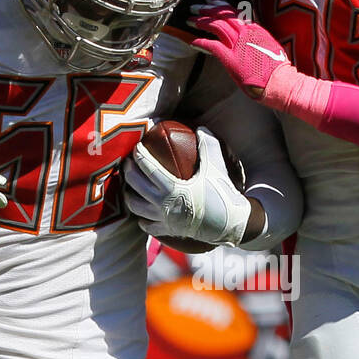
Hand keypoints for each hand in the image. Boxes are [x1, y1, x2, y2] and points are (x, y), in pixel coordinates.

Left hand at [122, 127, 251, 245]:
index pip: (147, 168)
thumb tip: (200, 128)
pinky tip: (142, 208)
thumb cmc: (222, 192)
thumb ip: (208, 144)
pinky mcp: (166, 230)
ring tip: (130, 185)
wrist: (230, 223)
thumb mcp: (216, 166)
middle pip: (135, 185)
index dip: (139, 155)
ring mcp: (163, 219)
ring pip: (135, 206)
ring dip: (129, 194)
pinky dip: (141, 216)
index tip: (137, 146)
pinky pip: (146, 224)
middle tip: (128, 162)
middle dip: (128, 171)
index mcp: (173, 188)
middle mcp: (163, 205)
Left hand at [191, 0, 289, 98]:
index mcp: (256, 29)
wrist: (281, 82)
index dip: (221, 5)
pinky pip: (212, 46)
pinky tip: (192, 41)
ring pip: (217, 26)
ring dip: (202, 22)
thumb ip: (259, 40)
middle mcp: (246, 33)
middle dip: (208, 8)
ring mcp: (238, 45)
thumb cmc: (278, 70)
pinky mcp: (231, 58)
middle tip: (196, 5)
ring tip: (191, 19)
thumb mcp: (271, 47)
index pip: (235, 12)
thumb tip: (253, 40)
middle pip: (224, 15)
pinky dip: (201, 42)